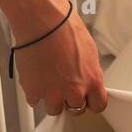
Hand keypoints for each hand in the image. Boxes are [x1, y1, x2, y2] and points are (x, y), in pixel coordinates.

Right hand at [11, 0, 107, 116]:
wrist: (43, 22)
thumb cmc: (65, 28)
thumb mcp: (89, 50)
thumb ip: (88, 70)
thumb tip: (86, 77)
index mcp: (92, 80)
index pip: (98, 105)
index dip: (92, 103)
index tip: (87, 100)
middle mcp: (74, 90)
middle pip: (75, 109)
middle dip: (70, 100)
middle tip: (63, 86)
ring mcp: (53, 93)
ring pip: (54, 109)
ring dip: (51, 99)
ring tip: (48, 81)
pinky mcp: (33, 91)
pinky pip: (34, 100)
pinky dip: (34, 91)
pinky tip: (36, 77)